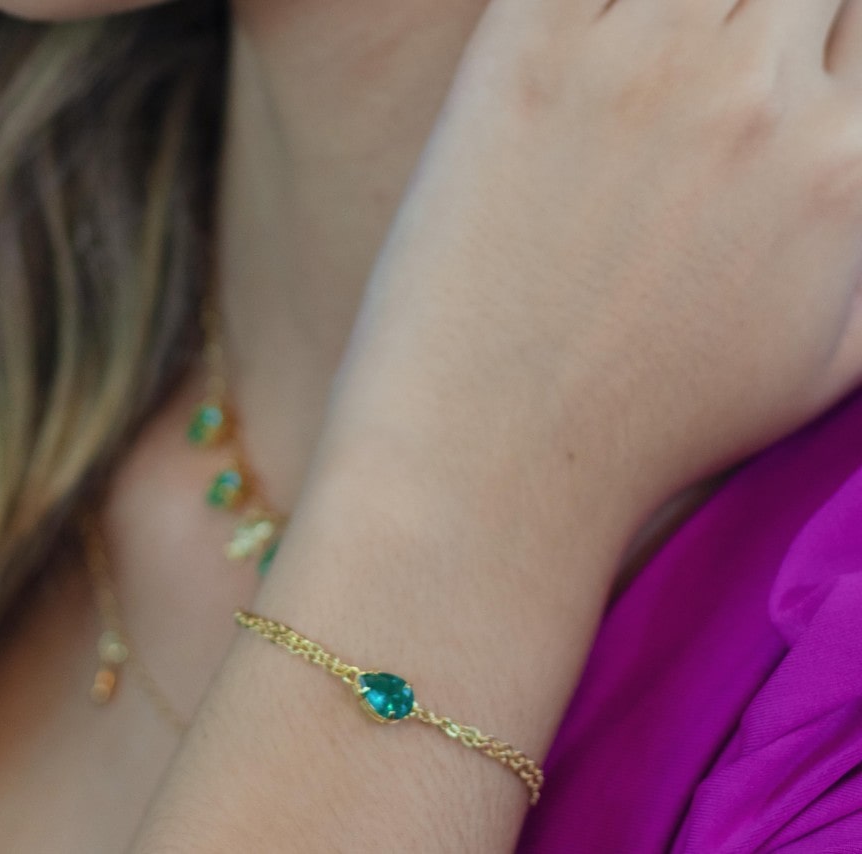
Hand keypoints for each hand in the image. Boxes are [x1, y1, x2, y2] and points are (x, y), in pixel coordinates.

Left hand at [324, 0, 861, 532]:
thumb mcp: (832, 359)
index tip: (752, 64)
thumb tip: (859, 166)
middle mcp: (761, 100)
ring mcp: (642, 69)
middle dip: (752, 11)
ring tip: (630, 67)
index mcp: (846, 166)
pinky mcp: (525, 61)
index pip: (859, 17)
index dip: (809, 35)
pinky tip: (574, 32)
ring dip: (673, 5)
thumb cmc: (651, 429)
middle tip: (689, 68)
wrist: (493, 464)